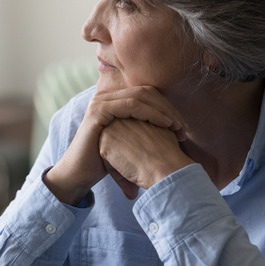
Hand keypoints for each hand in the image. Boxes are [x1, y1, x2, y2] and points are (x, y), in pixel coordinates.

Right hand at [44, 86, 186, 204]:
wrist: (80, 174)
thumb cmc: (105, 161)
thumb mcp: (128, 143)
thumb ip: (144, 132)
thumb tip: (171, 134)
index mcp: (113, 100)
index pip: (147, 93)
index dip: (168, 107)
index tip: (182, 127)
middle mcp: (106, 96)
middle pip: (146, 91)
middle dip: (169, 108)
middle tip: (184, 127)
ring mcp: (101, 102)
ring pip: (141, 96)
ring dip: (164, 110)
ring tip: (178, 127)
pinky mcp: (98, 111)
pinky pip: (131, 105)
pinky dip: (151, 113)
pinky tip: (165, 125)